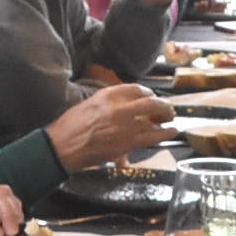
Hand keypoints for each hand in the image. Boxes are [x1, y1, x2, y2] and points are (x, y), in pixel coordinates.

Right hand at [46, 83, 174, 170]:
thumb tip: (121, 111)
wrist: (63, 146)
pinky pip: (153, 136)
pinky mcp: (128, 142)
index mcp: (107, 95)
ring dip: (165, 118)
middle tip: (166, 108)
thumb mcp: (88, 106)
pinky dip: (165, 133)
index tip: (151, 96)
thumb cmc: (70, 128)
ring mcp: (125, 124)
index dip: (147, 93)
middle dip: (161, 104)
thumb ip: (107, 106)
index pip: (135, 89)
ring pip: (154, 117)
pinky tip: (172, 131)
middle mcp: (119, 107)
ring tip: (171, 118)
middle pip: (150, 101)